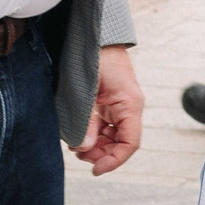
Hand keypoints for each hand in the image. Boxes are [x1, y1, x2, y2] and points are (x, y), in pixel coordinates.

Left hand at [73, 45, 144, 175]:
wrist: (95, 34)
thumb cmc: (93, 56)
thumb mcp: (85, 90)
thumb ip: (85, 120)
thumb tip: (83, 148)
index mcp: (130, 104)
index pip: (130, 143)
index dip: (114, 160)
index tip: (95, 170)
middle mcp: (128, 107)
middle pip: (120, 143)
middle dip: (100, 153)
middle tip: (78, 154)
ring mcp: (119, 105)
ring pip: (111, 136)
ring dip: (94, 145)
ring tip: (74, 143)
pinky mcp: (109, 102)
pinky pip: (104, 125)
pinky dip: (91, 133)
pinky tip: (77, 133)